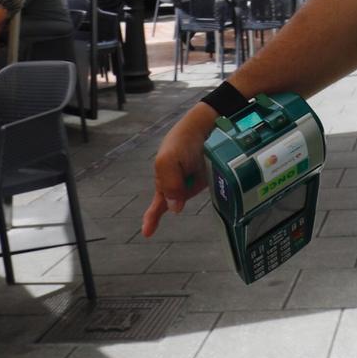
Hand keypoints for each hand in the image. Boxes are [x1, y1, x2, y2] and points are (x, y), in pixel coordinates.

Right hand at [141, 107, 214, 236]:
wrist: (206, 124)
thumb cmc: (182, 139)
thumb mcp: (168, 159)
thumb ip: (169, 183)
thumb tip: (174, 208)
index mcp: (163, 177)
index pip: (157, 203)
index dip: (151, 218)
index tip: (146, 234)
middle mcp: (177, 183)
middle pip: (173, 201)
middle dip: (175, 202)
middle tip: (187, 176)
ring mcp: (193, 183)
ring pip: (188, 198)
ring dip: (189, 198)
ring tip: (197, 168)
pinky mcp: (210, 181)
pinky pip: (206, 194)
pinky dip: (206, 198)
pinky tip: (207, 194)